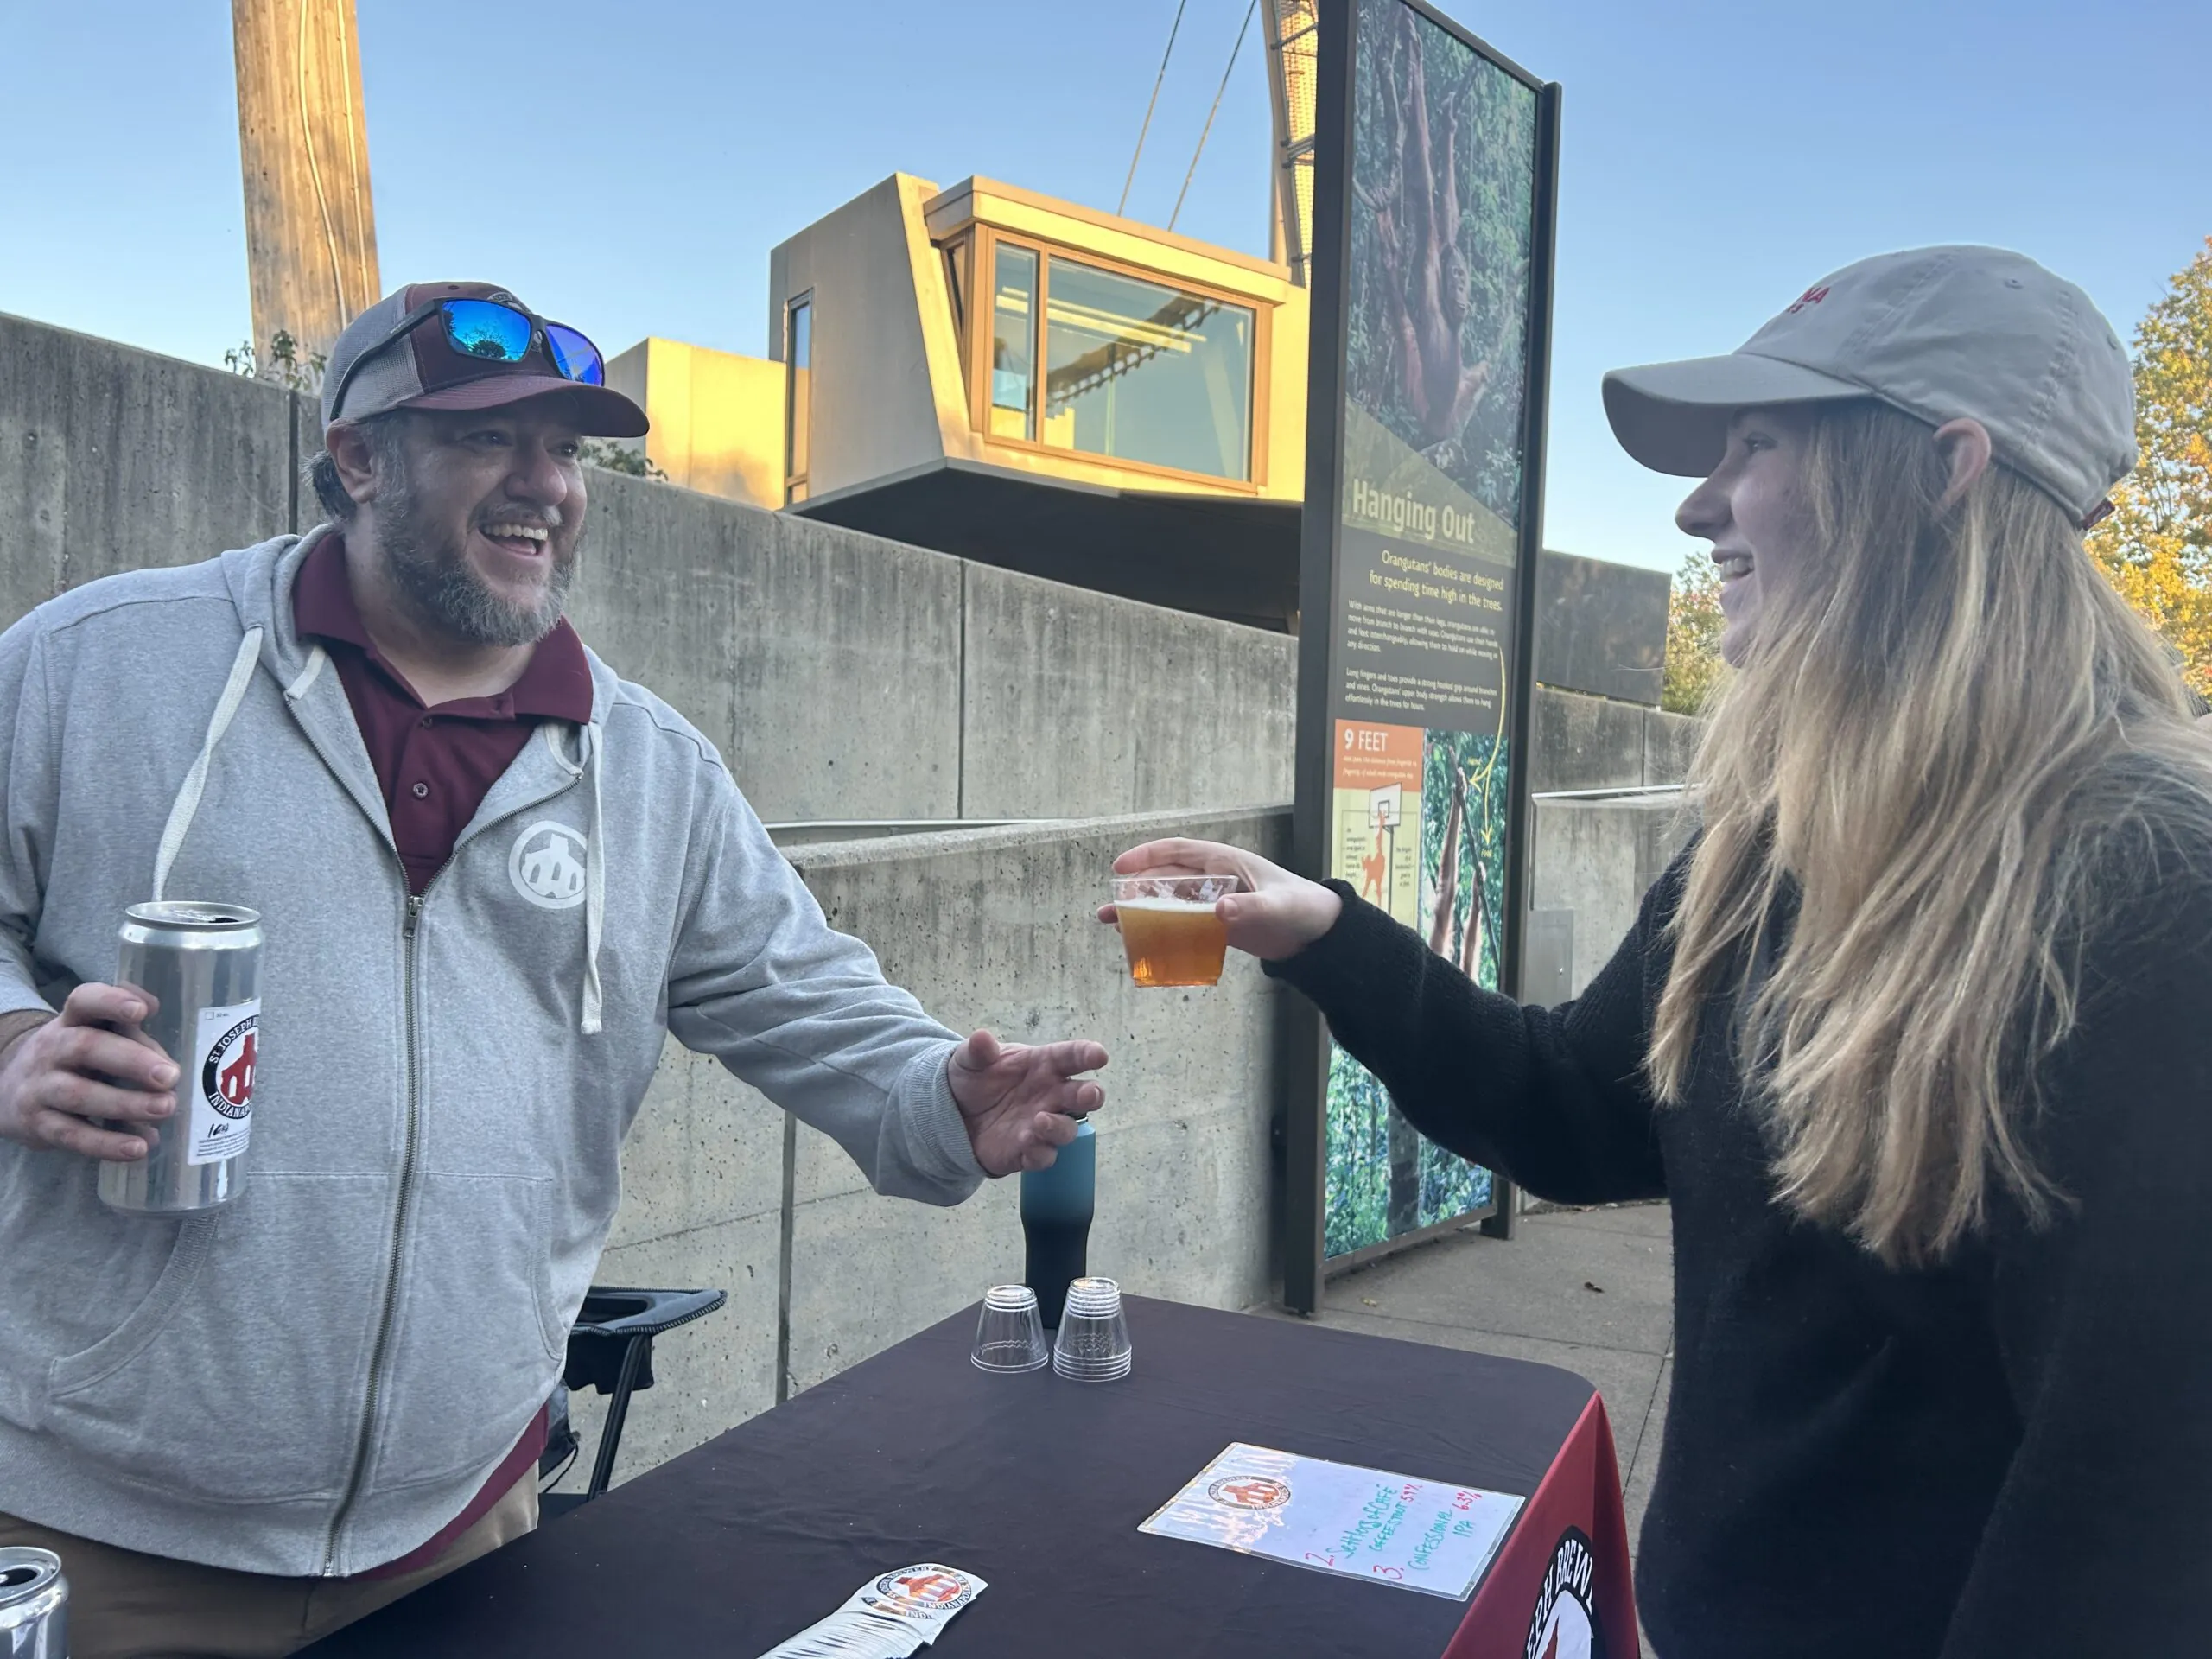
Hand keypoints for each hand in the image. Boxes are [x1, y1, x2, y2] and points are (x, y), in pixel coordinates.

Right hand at [0, 983, 178, 1161]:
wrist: (11, 1093)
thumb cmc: (76, 1059)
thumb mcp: (97, 1035)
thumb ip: (133, 1032)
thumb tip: (160, 1028)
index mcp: (71, 1021)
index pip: (84, 1001)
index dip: (111, 1002)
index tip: (142, 1010)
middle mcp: (51, 1050)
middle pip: (86, 1048)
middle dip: (131, 1061)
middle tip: (170, 1076)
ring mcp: (40, 1088)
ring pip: (79, 1094)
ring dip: (126, 1104)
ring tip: (166, 1108)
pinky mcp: (39, 1125)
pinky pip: (73, 1135)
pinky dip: (108, 1143)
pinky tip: (140, 1146)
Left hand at [948, 1029, 1106, 1176]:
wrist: (955, 1113)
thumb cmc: (975, 1078)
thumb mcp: (970, 1060)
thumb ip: (978, 1051)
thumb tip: (982, 1039)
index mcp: (1044, 1065)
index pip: (1072, 1057)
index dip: (1088, 1054)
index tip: (1099, 1055)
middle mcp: (1051, 1095)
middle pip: (1083, 1096)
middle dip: (1092, 1095)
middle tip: (1090, 1094)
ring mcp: (1042, 1124)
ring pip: (1067, 1129)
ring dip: (1060, 1127)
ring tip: (1041, 1120)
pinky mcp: (1028, 1152)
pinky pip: (1043, 1156)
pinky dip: (1039, 1151)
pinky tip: (1026, 1142)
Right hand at [1100, 838, 1342, 961]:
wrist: (1320, 934)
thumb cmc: (1302, 908)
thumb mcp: (1276, 907)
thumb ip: (1249, 907)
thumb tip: (1218, 910)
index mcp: (1225, 862)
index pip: (1177, 852)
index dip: (1146, 857)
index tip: (1120, 868)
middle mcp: (1215, 878)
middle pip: (1166, 878)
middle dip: (1135, 888)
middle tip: (1110, 906)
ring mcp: (1216, 900)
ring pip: (1170, 900)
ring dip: (1143, 909)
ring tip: (1115, 923)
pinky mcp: (1220, 924)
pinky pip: (1184, 923)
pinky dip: (1164, 929)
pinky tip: (1147, 942)